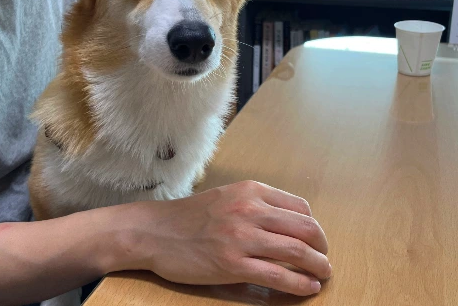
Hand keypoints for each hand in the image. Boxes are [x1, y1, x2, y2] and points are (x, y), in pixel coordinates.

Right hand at [128, 181, 330, 295]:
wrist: (154, 231)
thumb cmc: (188, 216)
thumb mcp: (225, 197)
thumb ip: (254, 205)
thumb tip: (286, 224)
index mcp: (250, 191)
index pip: (300, 207)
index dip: (314, 226)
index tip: (315, 239)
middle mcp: (249, 210)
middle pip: (305, 228)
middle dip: (323, 246)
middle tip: (324, 258)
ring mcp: (241, 237)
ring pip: (297, 251)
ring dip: (319, 266)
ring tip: (323, 274)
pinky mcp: (232, 265)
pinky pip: (278, 276)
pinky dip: (300, 283)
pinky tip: (308, 287)